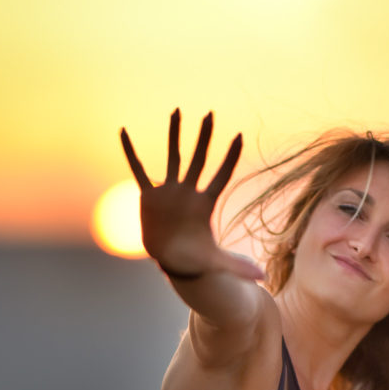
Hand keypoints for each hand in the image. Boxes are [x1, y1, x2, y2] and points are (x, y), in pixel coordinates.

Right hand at [120, 110, 262, 281]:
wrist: (172, 260)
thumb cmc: (196, 260)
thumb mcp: (217, 262)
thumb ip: (239, 267)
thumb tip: (265, 278)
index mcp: (205, 204)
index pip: (221, 176)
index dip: (230, 158)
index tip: (240, 136)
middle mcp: (188, 192)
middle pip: (199, 159)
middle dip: (204, 138)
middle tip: (211, 114)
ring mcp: (169, 192)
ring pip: (172, 157)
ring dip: (174, 135)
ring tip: (177, 111)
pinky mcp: (149, 196)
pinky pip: (138, 170)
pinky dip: (131, 152)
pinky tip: (124, 132)